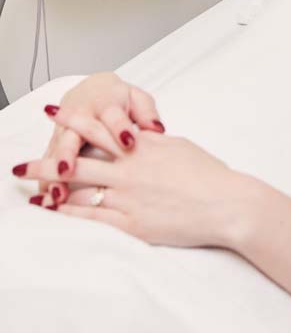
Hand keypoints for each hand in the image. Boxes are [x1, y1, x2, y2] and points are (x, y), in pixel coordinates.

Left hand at [15, 131, 238, 247]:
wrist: (225, 202)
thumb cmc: (210, 175)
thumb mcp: (181, 148)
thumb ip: (156, 145)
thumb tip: (144, 139)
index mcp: (145, 147)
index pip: (102, 130)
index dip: (75, 120)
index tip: (54, 112)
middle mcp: (132, 168)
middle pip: (81, 159)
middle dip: (48, 158)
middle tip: (21, 160)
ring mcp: (129, 195)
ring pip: (80, 188)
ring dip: (51, 185)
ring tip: (28, 184)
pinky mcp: (131, 222)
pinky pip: (91, 216)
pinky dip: (67, 211)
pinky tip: (52, 208)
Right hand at [33, 72, 164, 206]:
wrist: (93, 90)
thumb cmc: (120, 99)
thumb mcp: (137, 99)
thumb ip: (147, 113)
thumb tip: (158, 129)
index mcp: (107, 103)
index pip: (113, 114)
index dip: (119, 127)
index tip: (128, 142)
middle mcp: (81, 116)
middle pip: (73, 133)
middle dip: (69, 152)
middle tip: (68, 170)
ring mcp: (65, 129)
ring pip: (56, 150)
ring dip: (53, 172)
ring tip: (57, 193)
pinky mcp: (55, 142)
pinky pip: (48, 160)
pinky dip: (45, 179)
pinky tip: (47, 197)